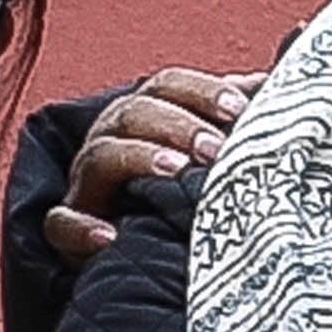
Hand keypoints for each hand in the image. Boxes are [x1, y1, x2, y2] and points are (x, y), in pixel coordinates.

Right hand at [34, 69, 254, 259]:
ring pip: (101, 155)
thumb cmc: (176, 188)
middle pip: (135, 112)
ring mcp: (86, 180)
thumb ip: (231, 118)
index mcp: (144, 113)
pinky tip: (110, 236)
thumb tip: (271, 84)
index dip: (202, 91)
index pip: (168, 86)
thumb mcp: (205, 151)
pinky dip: (82, 228)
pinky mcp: (68, 227)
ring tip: (177, 172)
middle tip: (217, 148)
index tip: (240, 109)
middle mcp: (110, 137)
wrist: (132, 248)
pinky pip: (61, 222)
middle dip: (179, 125)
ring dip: (140, 158)